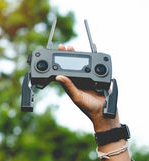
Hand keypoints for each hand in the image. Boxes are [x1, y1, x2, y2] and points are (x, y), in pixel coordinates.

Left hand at [55, 44, 129, 160]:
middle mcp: (78, 81)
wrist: (105, 113)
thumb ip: (69, 87)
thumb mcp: (76, 97)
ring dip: (79, 57)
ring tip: (73, 49)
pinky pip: (94, 69)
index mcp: (71, 84)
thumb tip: (58, 77)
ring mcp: (87, 79)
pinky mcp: (96, 79)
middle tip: (65, 47)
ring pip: (82, 65)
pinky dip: (92, 62)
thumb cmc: (88, 108)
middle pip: (72, 65)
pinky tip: (89, 56)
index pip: (63, 70)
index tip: (56, 53)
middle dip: (69, 55)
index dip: (59, 61)